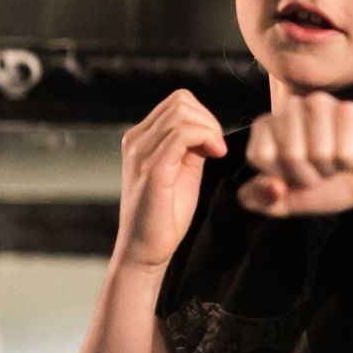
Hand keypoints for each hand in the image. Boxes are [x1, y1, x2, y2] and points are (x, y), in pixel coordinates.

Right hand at [115, 89, 227, 268]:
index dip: (203, 116)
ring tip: (216, 153)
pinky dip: (205, 138)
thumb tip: (207, 128)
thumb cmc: (165, 214)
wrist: (145, 251)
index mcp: (141, 138)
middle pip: (180, 101)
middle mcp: (136, 141)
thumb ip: (191, 146)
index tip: (214, 144)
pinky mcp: (151, 170)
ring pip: (181, 114)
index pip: (177, 102)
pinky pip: (181, 135)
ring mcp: (140, 154)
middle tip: (217, 148)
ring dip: (209, 129)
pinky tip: (214, 155)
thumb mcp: (182, 170)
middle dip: (209, 120)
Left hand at [237, 92, 352, 216]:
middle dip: (307, 175)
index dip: (279, 176)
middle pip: (290, 153)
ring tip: (335, 162)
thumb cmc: (322, 185)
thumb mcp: (282, 202)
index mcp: (266, 125)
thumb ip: (258, 199)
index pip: (260, 156)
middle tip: (318, 170)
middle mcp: (290, 107)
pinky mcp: (350, 111)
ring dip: (329, 169)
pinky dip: (349, 163)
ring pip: (319, 152)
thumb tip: (274, 187)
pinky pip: (344, 152)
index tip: (293, 175)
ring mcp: (321, 104)